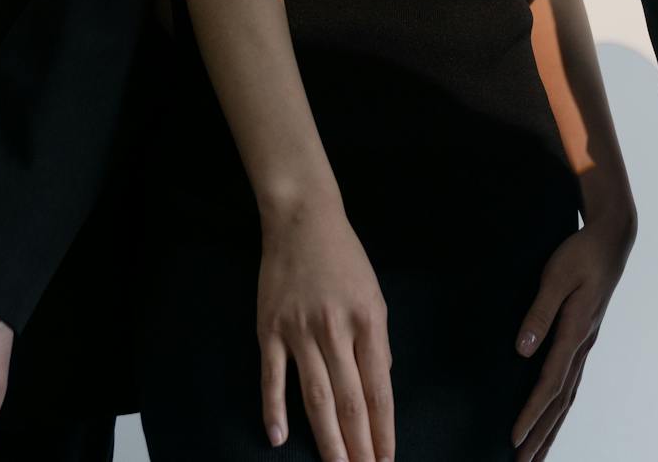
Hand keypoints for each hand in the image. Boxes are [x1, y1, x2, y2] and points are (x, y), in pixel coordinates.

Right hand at [257, 198, 393, 461]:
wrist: (302, 220)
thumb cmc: (344, 258)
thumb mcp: (374, 294)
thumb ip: (376, 341)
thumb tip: (379, 382)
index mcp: (369, 322)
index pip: (379, 390)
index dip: (383, 430)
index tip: (387, 460)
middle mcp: (336, 330)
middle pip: (349, 401)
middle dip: (359, 446)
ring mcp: (300, 331)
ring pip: (315, 397)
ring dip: (327, 439)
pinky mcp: (269, 329)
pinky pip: (273, 376)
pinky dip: (274, 408)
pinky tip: (279, 438)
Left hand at [510, 205, 635, 460]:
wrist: (611, 239)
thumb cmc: (581, 253)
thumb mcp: (556, 276)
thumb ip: (538, 314)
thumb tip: (522, 350)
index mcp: (575, 333)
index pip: (550, 384)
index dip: (531, 414)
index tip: (514, 438)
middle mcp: (582, 346)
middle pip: (560, 403)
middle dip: (541, 436)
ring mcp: (585, 345)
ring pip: (567, 398)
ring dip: (551, 428)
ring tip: (535, 455)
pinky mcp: (583, 339)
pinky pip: (570, 384)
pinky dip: (560, 408)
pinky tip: (552, 418)